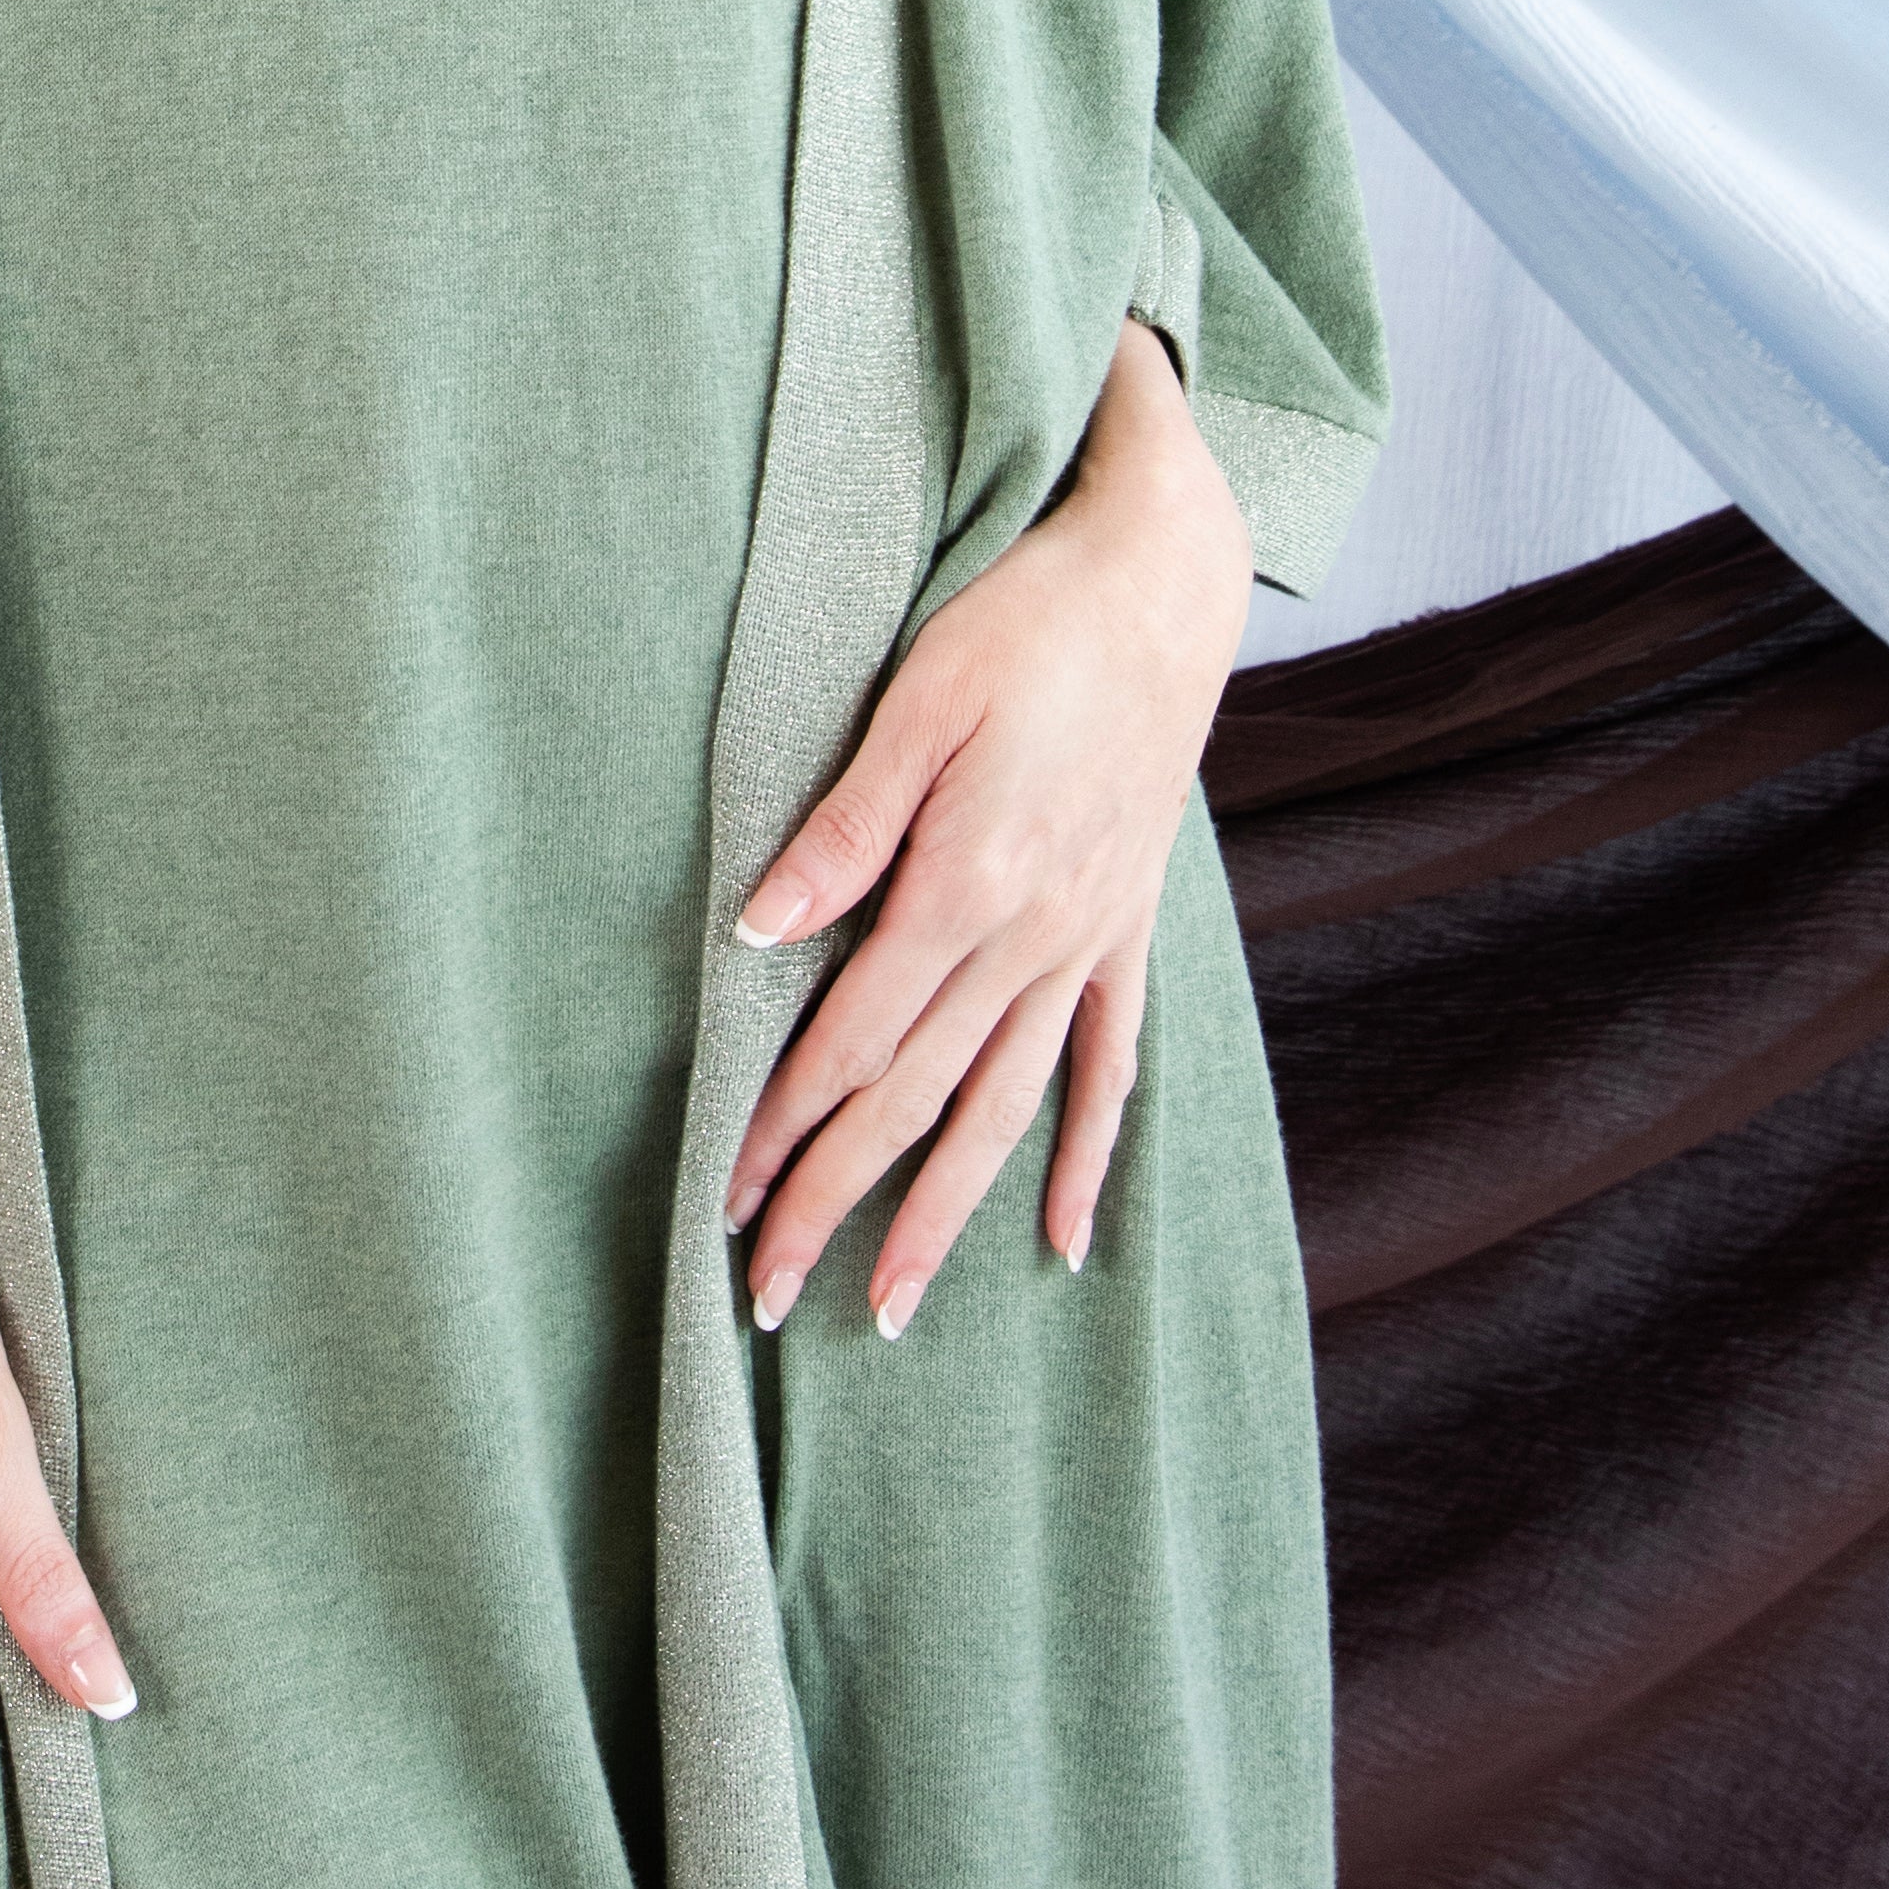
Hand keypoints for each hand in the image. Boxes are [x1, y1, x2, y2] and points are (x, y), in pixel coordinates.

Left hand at [718, 312, 1252, 1336]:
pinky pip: (1107, 1065)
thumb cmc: (1026, 621)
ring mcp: (1088, 940)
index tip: (725, 1198)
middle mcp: (1032, 937)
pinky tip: (1062, 1234)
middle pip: (918, 1100)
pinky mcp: (1126, 924)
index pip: (852, 1040)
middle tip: (771, 1293)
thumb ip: (842, 830)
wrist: (1163, 583)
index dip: (783, 1124)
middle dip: (840, 1201)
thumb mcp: (919, 701)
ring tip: (891, 1305)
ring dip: (944, 1212)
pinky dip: (1083, 1156)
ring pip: (1007, 1110)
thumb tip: (755, 933)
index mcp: (965, 885)